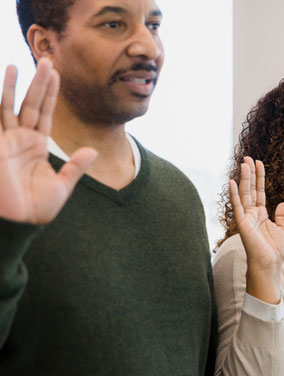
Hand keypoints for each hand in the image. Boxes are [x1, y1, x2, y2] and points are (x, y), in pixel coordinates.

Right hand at [0, 59, 96, 223]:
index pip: (45, 113)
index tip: (57, 74)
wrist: (18, 223)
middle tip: (46, 60)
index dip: (51, 94)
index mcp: (37, 146)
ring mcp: (6, 142)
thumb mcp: (62, 186)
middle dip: (38, 83)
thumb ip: (76, 167)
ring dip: (14, 87)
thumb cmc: (37, 209)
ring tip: (18, 65)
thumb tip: (92, 150)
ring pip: (9, 107)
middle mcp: (20, 139)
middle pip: (30, 104)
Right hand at [229, 156, 283, 302]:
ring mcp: (246, 218)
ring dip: (244, 178)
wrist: (270, 265)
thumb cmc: (275, 252)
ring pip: (244, 194)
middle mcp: (252, 214)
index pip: (259, 192)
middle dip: (250, 173)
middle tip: (248, 157)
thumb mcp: (282, 230)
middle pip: (250, 189)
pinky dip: (234, 194)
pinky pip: (237, 206)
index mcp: (261, 215)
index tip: (259, 163)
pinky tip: (231, 181)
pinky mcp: (242, 224)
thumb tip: (283, 202)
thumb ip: (282, 216)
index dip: (259, 177)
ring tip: (243, 163)